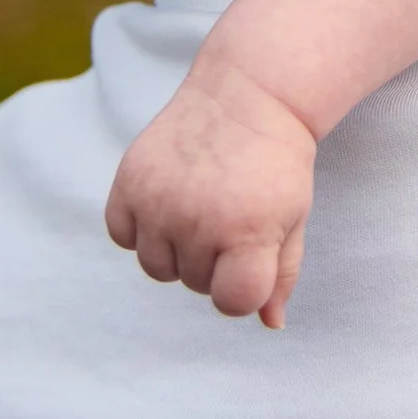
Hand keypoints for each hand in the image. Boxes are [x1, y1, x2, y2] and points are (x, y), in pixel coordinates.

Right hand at [104, 63, 318, 328]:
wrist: (249, 93)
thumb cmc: (277, 163)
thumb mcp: (294, 216)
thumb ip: (281, 274)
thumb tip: (271, 324)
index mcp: (247, 231)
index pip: (233, 302)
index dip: (245, 285)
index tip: (254, 251)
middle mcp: (198, 219)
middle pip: (195, 283)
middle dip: (215, 258)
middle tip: (232, 209)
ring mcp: (158, 201)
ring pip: (157, 268)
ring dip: (177, 247)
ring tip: (202, 202)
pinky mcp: (128, 182)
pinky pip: (124, 236)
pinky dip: (142, 226)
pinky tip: (170, 194)